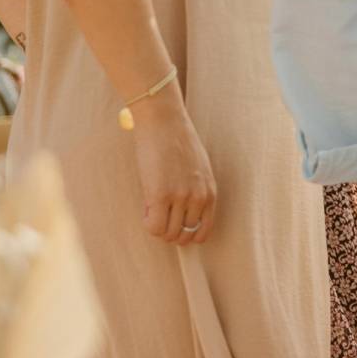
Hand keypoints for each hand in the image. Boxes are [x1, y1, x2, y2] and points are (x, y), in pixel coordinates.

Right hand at [130, 94, 215, 243]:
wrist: (164, 121)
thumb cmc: (178, 142)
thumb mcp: (197, 170)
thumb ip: (194, 193)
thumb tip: (179, 219)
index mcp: (210, 192)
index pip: (203, 231)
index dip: (185, 232)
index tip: (173, 222)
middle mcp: (199, 197)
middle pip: (183, 236)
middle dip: (169, 230)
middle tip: (159, 213)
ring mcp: (180, 197)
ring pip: (168, 234)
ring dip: (157, 226)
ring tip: (152, 206)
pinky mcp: (160, 195)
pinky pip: (154, 227)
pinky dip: (147, 223)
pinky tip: (146, 206)